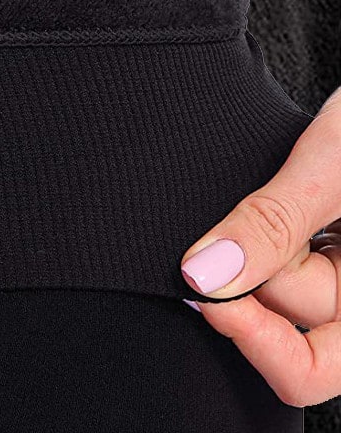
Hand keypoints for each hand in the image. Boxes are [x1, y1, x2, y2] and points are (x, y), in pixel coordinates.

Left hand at [180, 86, 340, 407]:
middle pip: (282, 311)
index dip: (255, 340)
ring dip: (255, 236)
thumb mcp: (333, 167)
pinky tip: (266, 199)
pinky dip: (256, 229)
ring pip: (271, 278)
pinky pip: (274, 250)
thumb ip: (274, 223)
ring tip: (281, 185)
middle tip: (261, 205)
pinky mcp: (321, 240)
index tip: (207, 292)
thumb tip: (208, 275)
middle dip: (257, 260)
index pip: (313, 367)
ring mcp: (339, 265)